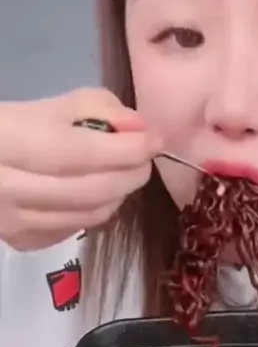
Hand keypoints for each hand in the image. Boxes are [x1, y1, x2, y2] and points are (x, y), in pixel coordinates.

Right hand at [0, 89, 151, 250]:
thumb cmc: (11, 130)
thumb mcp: (49, 106)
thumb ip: (98, 108)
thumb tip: (140, 129)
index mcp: (10, 143)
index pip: (82, 152)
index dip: (127, 149)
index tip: (153, 140)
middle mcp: (9, 189)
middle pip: (91, 191)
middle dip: (130, 174)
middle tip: (144, 160)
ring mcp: (14, 221)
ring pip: (88, 215)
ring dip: (118, 194)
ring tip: (124, 174)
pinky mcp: (21, 241)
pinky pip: (75, 229)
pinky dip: (96, 211)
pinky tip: (96, 193)